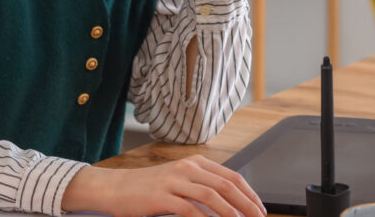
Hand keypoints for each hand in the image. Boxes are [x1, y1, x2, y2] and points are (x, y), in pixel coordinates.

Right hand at [62, 156, 267, 216]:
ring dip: (231, 212)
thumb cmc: (148, 188)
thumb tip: (228, 201)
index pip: (231, 176)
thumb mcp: (178, 180)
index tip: (259, 208)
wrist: (115, 188)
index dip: (249, 193)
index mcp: (195, 163)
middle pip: (226, 184)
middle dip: (246, 203)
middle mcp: (187, 168)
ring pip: (211, 195)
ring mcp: (174, 180)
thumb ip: (201, 185)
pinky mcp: (161, 196)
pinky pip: (189, 208)